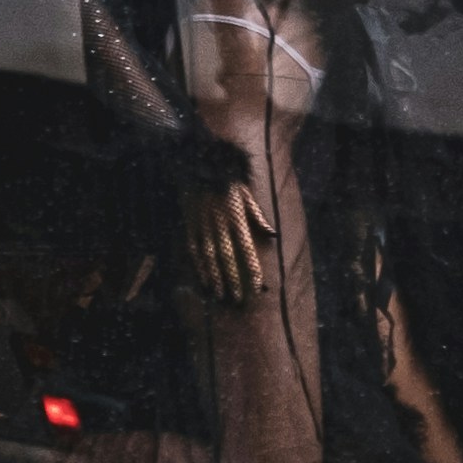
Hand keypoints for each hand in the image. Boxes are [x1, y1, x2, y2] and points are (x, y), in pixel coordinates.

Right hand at [179, 183, 280, 309]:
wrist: (199, 162)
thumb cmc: (227, 179)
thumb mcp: (246, 193)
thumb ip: (257, 215)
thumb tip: (273, 235)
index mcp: (237, 217)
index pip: (247, 248)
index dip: (252, 268)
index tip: (258, 287)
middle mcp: (220, 224)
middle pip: (228, 257)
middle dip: (233, 280)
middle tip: (237, 300)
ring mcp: (203, 225)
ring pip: (210, 257)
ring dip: (216, 278)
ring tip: (221, 296)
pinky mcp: (190, 224)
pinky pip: (194, 249)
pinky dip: (199, 266)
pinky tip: (203, 281)